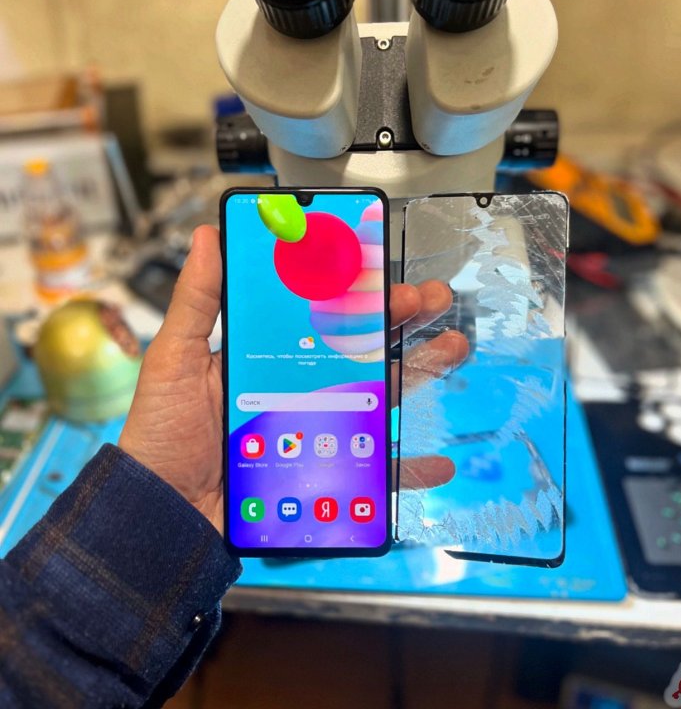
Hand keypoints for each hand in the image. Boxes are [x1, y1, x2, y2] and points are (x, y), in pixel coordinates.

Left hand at [120, 225, 467, 533]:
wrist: (164, 512)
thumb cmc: (162, 434)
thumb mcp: (175, 359)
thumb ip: (196, 301)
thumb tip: (210, 234)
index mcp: (271, 352)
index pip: (322, 312)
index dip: (355, 288)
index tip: (382, 265)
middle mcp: (301, 384)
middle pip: (362, 346)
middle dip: (401, 318)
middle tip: (433, 297)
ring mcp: (318, 425)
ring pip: (381, 394)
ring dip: (422, 369)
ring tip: (452, 347)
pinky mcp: (324, 468)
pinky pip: (374, 468)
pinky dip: (408, 467)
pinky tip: (437, 461)